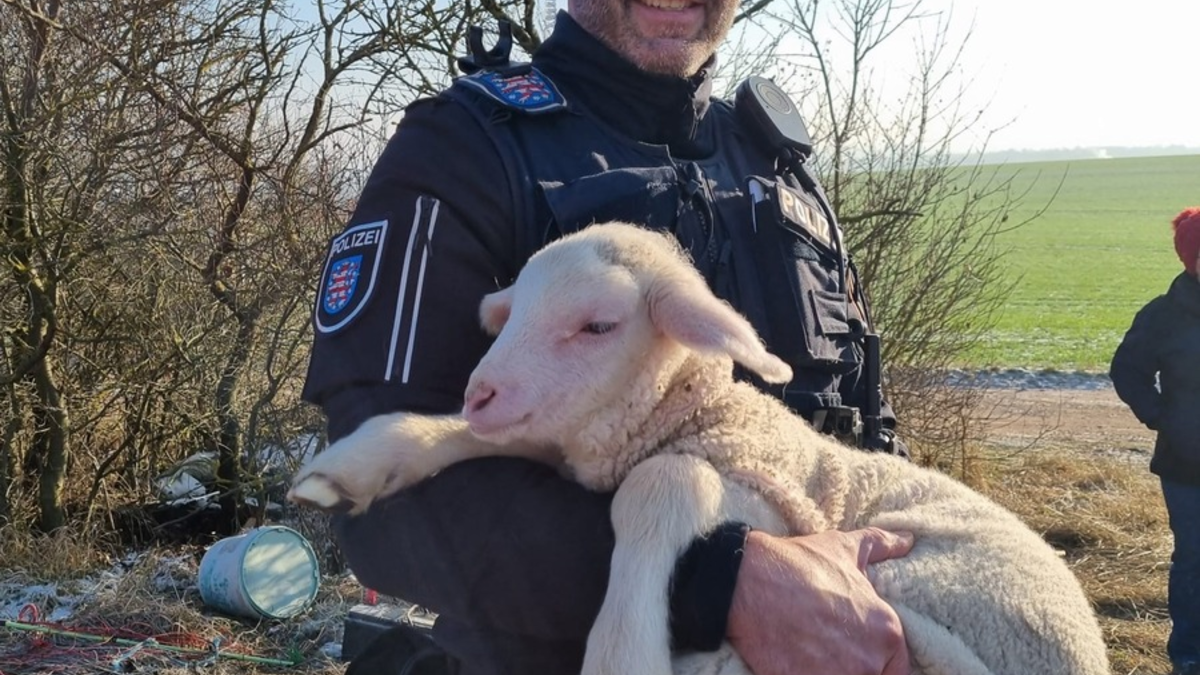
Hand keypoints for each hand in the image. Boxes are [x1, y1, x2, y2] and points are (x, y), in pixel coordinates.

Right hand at [726, 527, 913, 674]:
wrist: (748, 582)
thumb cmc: (798, 565)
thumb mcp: (843, 547)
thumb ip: (882, 545)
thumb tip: (907, 539)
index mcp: (886, 631)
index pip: (897, 668)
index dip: (877, 662)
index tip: (854, 652)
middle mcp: (869, 661)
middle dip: (853, 668)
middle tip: (829, 652)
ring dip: (831, 672)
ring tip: (813, 658)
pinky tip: (796, 665)